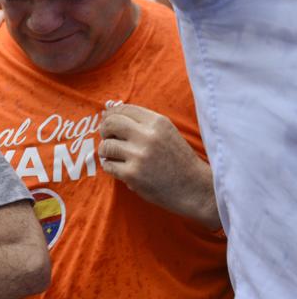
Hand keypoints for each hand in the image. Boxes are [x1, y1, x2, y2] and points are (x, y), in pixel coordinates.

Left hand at [99, 104, 218, 227]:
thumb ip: (142, 122)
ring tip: (115, 156)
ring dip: (106, 151)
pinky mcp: (132, 174)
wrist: (194, 188)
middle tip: (108, 138)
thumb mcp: (166, 133)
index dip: (111, 114)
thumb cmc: (178, 160)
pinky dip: (110, 167)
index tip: (108, 120)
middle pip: (110, 124)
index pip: (124, 109)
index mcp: (157, 122)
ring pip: (106, 146)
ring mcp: (138, 155)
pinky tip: (120, 168)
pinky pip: (108, 166)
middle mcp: (147, 136)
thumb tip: (108, 110)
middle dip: (104, 130)